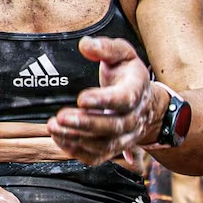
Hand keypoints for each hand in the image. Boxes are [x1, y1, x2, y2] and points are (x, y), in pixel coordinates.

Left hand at [48, 36, 162, 164]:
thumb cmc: (129, 77)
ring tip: (54, 126)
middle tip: (62, 117)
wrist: (147, 106)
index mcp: (136, 91)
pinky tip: (59, 137)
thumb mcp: (123, 55)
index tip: (82, 98)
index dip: (104, 101)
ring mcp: (124, 136)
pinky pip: (96, 156)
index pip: (124, 99)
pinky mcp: (112, 148)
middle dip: (86, 124)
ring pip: (104, 145)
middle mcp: (134, 118)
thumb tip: (86, 45)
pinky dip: (76, 151)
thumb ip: (106, 48)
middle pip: (113, 127)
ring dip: (77, 138)